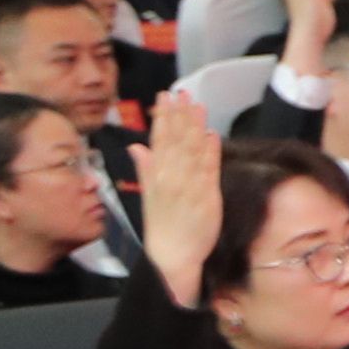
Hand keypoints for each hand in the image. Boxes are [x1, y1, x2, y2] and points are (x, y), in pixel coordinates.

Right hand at [135, 87, 222, 309]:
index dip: (162, 117)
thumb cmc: (163, 226)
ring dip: (194, 127)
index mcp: (155, 177)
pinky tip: (211, 134)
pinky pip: (208, 170)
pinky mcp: (206, 197)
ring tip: (197, 105)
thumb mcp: (149, 195)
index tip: (164, 96)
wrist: (172, 256)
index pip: (158, 140)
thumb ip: (146, 168)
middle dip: (178, 115)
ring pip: (191, 151)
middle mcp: (170, 179)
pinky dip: (210, 151)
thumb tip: (136, 146)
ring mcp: (188, 187)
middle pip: (175, 141)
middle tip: (182, 93)